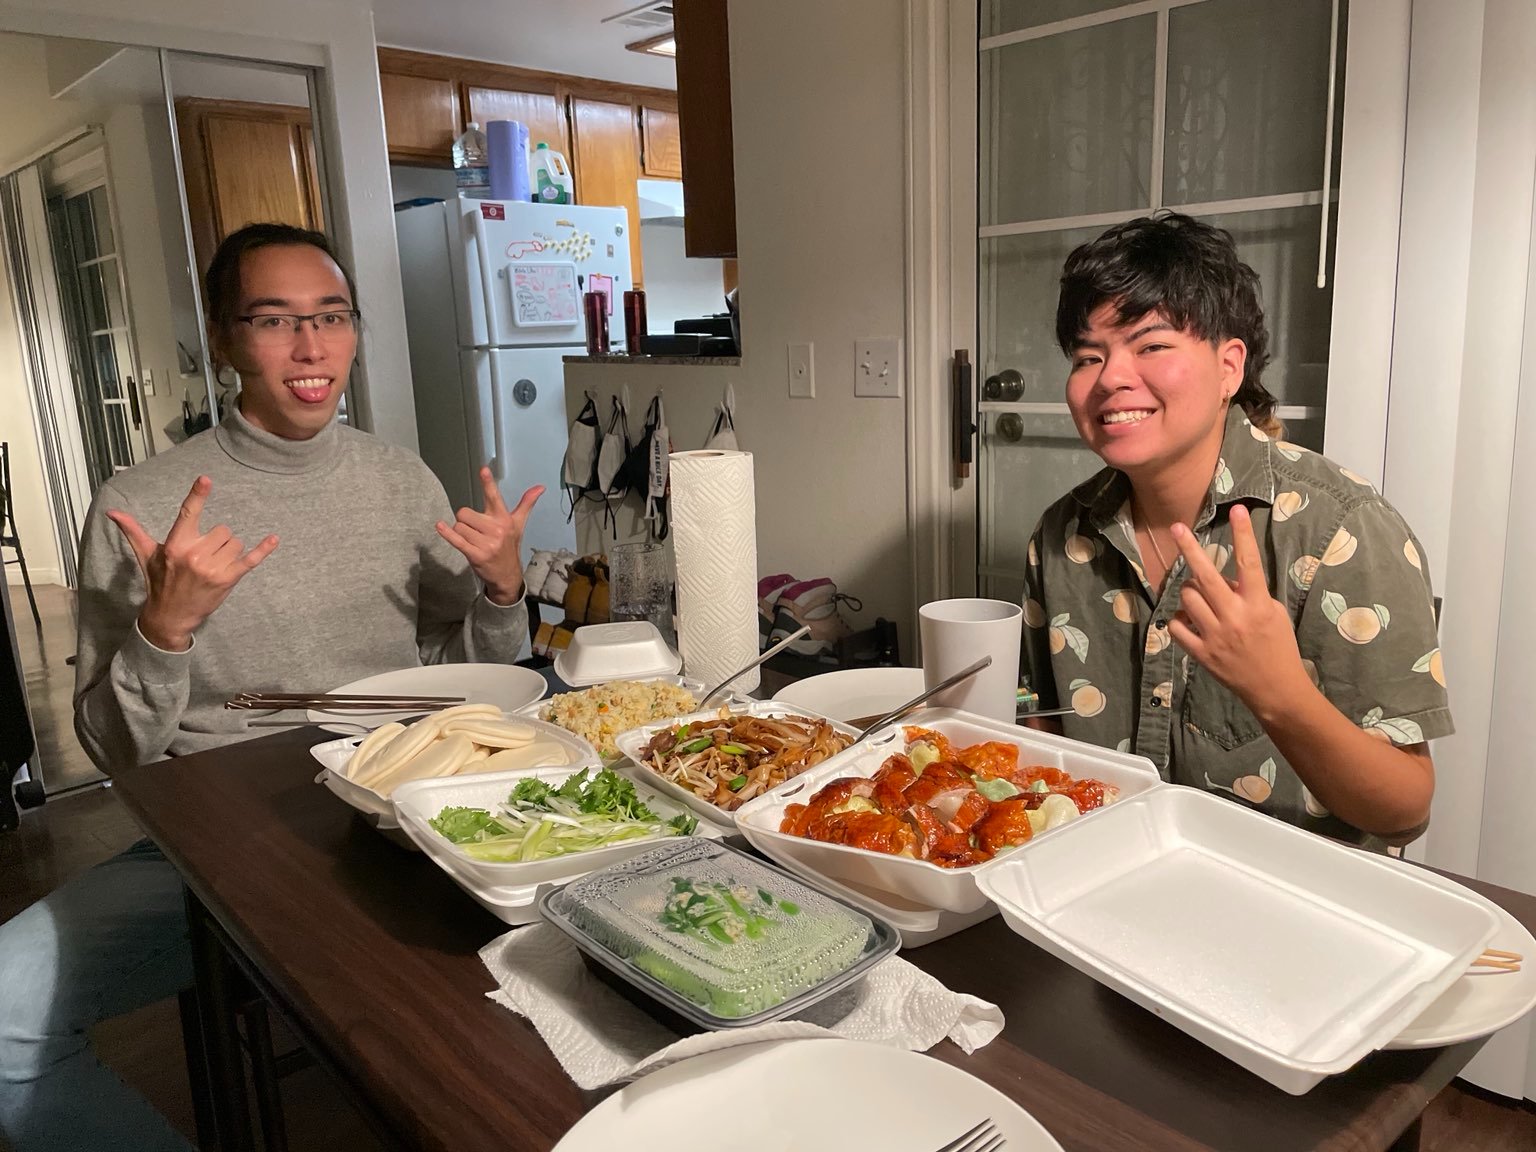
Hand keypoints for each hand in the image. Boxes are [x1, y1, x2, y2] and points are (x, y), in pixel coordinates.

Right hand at [107, 476, 278, 651]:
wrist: (170, 616)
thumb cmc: (159, 581)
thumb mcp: (146, 555)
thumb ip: (133, 531)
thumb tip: (113, 512)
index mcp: (176, 545)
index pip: (189, 513)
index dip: (198, 495)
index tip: (206, 479)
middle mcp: (195, 555)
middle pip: (222, 529)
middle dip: (216, 539)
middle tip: (203, 555)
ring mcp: (214, 568)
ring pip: (235, 542)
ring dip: (229, 549)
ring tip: (213, 564)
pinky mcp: (229, 579)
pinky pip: (251, 559)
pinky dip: (263, 549)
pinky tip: (274, 539)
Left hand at [436, 468, 542, 604]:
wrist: (507, 576)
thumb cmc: (509, 546)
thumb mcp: (518, 524)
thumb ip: (526, 504)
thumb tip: (540, 487)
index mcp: (504, 519)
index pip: (494, 497)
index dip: (488, 483)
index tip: (483, 470)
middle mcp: (496, 529)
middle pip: (464, 513)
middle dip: (465, 521)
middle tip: (476, 531)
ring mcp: (486, 543)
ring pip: (459, 526)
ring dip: (461, 533)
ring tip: (473, 541)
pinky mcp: (475, 554)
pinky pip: (456, 539)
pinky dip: (446, 533)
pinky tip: (440, 526)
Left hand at [1166, 505, 1309, 712]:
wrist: (1276, 690)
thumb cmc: (1278, 647)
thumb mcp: (1273, 614)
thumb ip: (1251, 593)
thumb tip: (1227, 578)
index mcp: (1258, 605)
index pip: (1249, 563)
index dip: (1243, 535)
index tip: (1237, 509)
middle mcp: (1235, 617)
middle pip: (1206, 576)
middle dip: (1190, 549)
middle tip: (1178, 528)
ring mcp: (1215, 636)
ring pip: (1188, 597)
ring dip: (1191, 590)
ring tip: (1202, 596)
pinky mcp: (1202, 653)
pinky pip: (1178, 626)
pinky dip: (1181, 618)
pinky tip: (1191, 619)